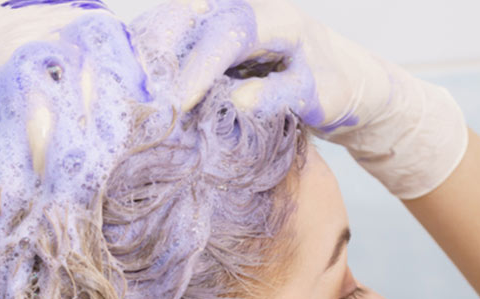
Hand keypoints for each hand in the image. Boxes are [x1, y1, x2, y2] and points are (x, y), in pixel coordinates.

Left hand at [169, 0, 467, 199]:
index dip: (154, 33)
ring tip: (178, 99)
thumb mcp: (241, 71)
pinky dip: (260, 96)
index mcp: (239, 11)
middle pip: (208, 15)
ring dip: (205, 65)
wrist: (356, 91)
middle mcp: (263, 15)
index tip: (123, 69)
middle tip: (141, 85)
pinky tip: (237, 107)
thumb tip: (150, 95)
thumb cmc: (285, 81)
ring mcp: (292, 43)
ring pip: (242, 34)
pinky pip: (285, 86)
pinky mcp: (316, 82)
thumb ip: (204, 72)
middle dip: (171, 46)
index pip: (188, 10)